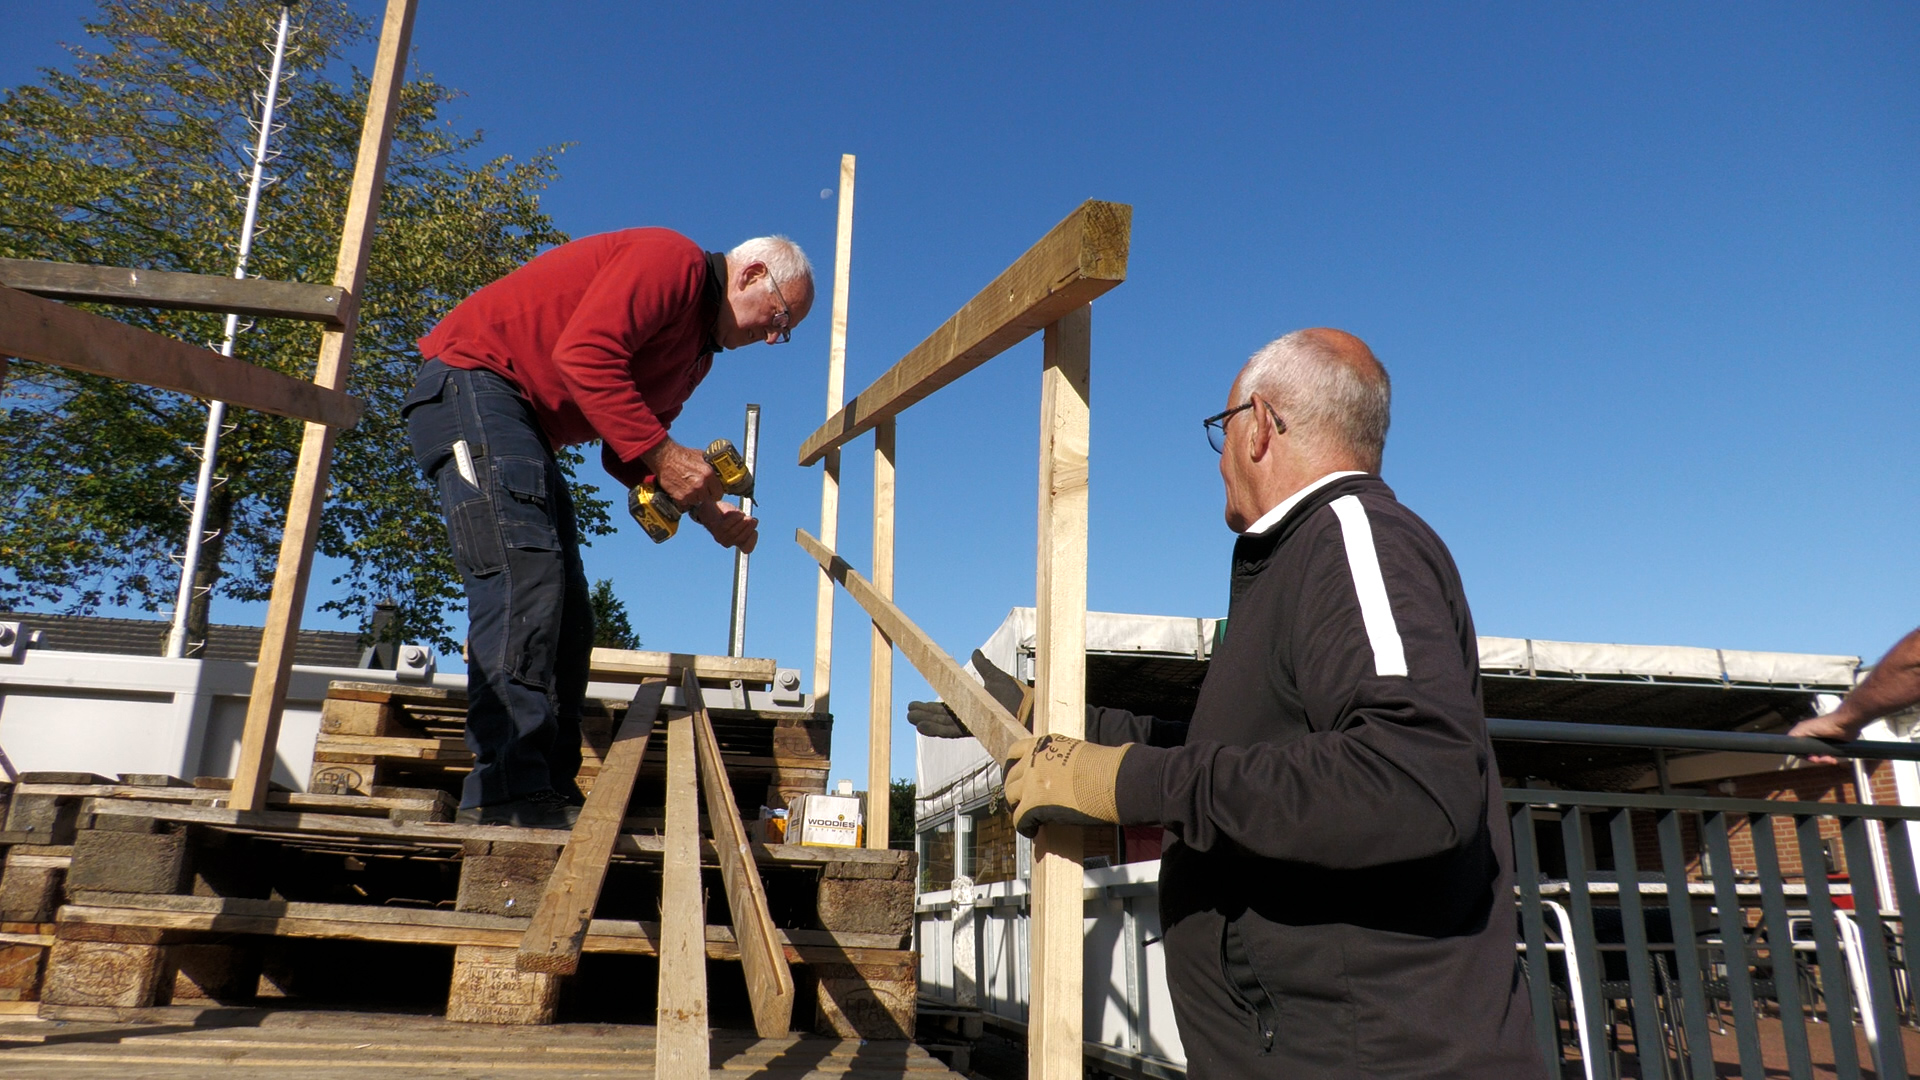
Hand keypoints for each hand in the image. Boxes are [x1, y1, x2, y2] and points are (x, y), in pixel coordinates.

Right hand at [642, 438, 723, 506]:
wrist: (665, 458)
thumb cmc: (683, 456)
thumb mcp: (702, 457)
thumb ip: (711, 468)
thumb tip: (719, 474)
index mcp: (709, 474)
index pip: (719, 493)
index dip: (715, 493)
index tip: (712, 492)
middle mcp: (701, 484)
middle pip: (708, 499)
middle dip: (704, 495)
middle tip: (699, 489)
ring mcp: (690, 492)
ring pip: (697, 502)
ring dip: (694, 498)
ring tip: (689, 489)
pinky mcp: (680, 497)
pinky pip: (686, 504)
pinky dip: (684, 500)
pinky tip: (682, 491)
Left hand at [691, 500, 757, 552]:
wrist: (711, 506)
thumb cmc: (727, 513)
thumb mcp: (741, 518)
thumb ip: (747, 522)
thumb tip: (754, 522)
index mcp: (737, 541)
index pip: (747, 549)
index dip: (752, 542)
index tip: (755, 532)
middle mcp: (728, 542)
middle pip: (741, 538)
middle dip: (748, 528)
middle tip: (752, 519)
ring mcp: (721, 537)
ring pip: (733, 532)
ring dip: (741, 522)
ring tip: (743, 515)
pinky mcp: (715, 529)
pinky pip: (726, 526)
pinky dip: (733, 519)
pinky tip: (736, 513)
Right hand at [907, 650, 1031, 738]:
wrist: (1029, 708)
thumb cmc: (1017, 695)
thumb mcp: (995, 677)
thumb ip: (983, 666)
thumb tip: (975, 652)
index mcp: (971, 705)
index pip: (947, 707)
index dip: (931, 707)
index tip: (916, 704)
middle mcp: (969, 717)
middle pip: (942, 718)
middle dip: (924, 715)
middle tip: (908, 713)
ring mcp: (970, 723)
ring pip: (943, 725)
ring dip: (926, 723)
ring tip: (910, 719)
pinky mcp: (973, 729)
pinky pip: (951, 731)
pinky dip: (936, 729)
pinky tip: (922, 728)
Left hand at [1002, 734, 1129, 836]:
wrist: (1114, 779)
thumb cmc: (1106, 767)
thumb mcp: (1076, 753)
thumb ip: (1060, 760)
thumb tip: (1060, 776)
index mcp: (1044, 743)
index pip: (1015, 751)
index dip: (1014, 767)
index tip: (1017, 777)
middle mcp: (1033, 759)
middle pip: (1010, 776)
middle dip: (1015, 789)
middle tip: (1021, 800)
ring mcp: (1031, 781)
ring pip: (1011, 796)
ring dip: (1017, 807)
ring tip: (1027, 816)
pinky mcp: (1033, 804)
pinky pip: (1019, 819)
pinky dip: (1025, 827)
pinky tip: (1033, 831)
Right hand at [1788, 708, 1863, 765]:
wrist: (1844, 725)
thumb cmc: (1824, 725)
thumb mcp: (1804, 728)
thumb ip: (1794, 735)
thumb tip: (1788, 744)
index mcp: (1804, 734)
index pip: (1797, 748)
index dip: (1802, 754)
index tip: (1809, 756)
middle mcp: (1811, 739)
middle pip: (1808, 754)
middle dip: (1814, 758)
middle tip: (1819, 759)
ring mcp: (1821, 743)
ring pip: (1818, 756)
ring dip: (1823, 759)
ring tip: (1829, 759)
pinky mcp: (1831, 746)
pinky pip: (1827, 756)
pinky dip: (1829, 759)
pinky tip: (1833, 760)